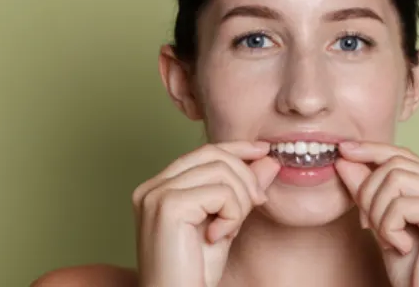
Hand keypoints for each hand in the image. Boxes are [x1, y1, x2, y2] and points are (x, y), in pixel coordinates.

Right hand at [131, 141, 279, 286]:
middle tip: (257, 204)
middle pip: (213, 154)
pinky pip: (220, 192)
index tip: (263, 151)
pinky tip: (219, 237)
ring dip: (240, 200)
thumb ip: (242, 190)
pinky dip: (232, 214)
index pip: (203, 152)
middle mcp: (151, 187)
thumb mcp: (226, 222)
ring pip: (221, 171)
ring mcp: (156, 195)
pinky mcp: (168, 206)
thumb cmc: (196, 272)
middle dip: (245, 177)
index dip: (236, 148)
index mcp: (159, 188)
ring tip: (230, 228)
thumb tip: (267, 159)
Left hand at [335, 141, 418, 286]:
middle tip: (368, 225)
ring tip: (386, 238)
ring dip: (378, 211)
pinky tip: (402, 247)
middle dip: (369, 191)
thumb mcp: (381, 226)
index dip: (372, 149)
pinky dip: (389, 227)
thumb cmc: (413, 274)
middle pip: (397, 162)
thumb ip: (367, 192)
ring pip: (396, 178)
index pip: (403, 156)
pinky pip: (401, 204)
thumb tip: (345, 158)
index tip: (343, 150)